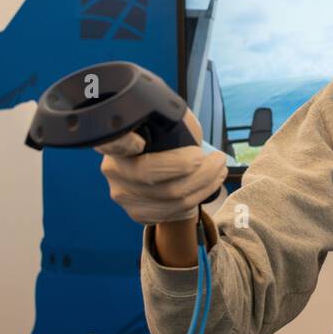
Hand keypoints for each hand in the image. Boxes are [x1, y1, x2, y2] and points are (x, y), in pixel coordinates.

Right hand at [96, 112, 227, 224]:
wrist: (160, 169)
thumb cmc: (166, 139)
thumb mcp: (168, 120)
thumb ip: (171, 121)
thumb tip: (187, 133)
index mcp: (116, 139)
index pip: (113, 142)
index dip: (125, 143)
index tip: (142, 141)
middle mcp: (114, 169)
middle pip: (150, 173)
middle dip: (194, 167)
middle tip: (217, 158)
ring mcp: (124, 195)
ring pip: (170, 195)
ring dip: (206, 182)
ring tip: (219, 169)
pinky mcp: (139, 213)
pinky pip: (175, 210)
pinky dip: (200, 195)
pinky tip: (210, 183)